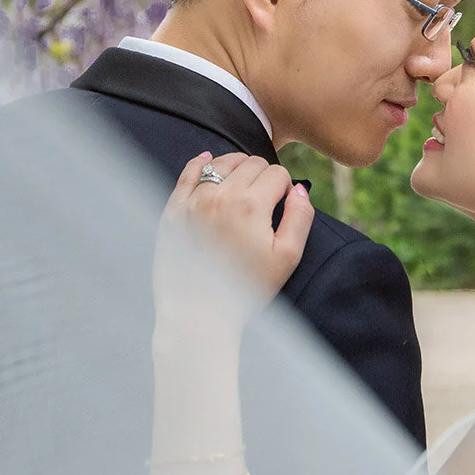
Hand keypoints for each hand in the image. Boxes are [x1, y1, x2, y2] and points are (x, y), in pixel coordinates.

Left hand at [154, 152, 313, 314]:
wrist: (198, 313)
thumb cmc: (246, 289)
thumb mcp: (287, 258)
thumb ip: (300, 218)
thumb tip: (299, 190)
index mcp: (251, 205)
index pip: (277, 173)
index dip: (285, 187)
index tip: (281, 205)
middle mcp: (220, 195)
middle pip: (251, 163)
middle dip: (264, 176)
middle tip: (264, 200)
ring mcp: (193, 201)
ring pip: (222, 163)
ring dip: (237, 168)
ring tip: (243, 186)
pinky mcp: (174, 210)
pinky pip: (188, 172)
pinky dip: (201, 163)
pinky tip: (209, 160)